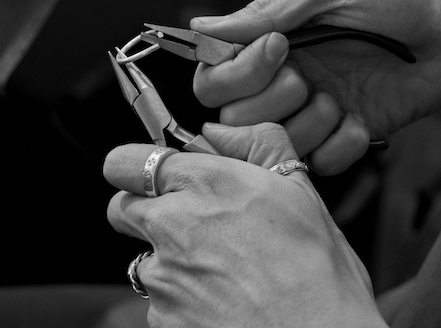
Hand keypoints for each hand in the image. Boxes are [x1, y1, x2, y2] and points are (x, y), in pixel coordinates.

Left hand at [104, 123, 386, 326]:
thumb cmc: (319, 276)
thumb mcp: (302, 192)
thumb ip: (256, 145)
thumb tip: (215, 130)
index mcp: (207, 184)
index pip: (127, 162)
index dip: (136, 167)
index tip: (151, 175)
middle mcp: (174, 225)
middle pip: (121, 208)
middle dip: (143, 211)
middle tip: (185, 223)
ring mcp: (163, 277)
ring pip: (141, 258)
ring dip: (167, 260)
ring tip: (219, 273)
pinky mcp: (161, 319)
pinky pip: (157, 302)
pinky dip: (179, 300)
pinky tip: (220, 303)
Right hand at [192, 0, 440, 173]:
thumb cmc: (391, 1)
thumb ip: (268, 8)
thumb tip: (200, 28)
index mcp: (265, 45)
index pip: (210, 76)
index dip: (233, 73)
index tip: (280, 48)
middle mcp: (276, 83)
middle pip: (229, 117)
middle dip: (269, 101)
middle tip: (306, 77)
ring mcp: (304, 116)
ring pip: (268, 146)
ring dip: (307, 124)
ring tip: (339, 99)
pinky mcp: (334, 141)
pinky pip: (315, 165)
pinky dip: (340, 146)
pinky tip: (360, 119)